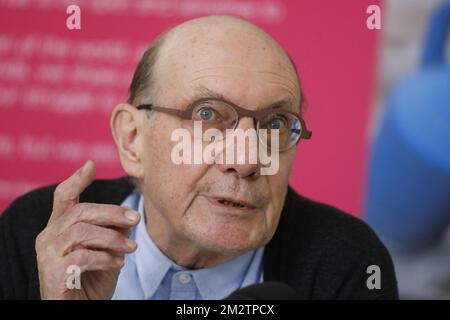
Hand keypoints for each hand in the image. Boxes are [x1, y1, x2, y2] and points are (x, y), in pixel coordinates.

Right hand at [35, 160, 139, 298]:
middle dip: (112, 212)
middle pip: (80, 212)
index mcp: (59, 227)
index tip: (91, 164)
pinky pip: (83, 257)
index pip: (64, 197)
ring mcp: (47, 256)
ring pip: (82, 232)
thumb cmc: (93, 279)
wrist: (80, 309)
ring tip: (131, 248)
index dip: (77, 180)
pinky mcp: (53, 274)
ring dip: (113, 238)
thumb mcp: (107, 250)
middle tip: (136, 218)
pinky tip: (118, 264)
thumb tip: (130, 215)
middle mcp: (48, 237)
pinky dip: (106, 258)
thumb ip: (112, 230)